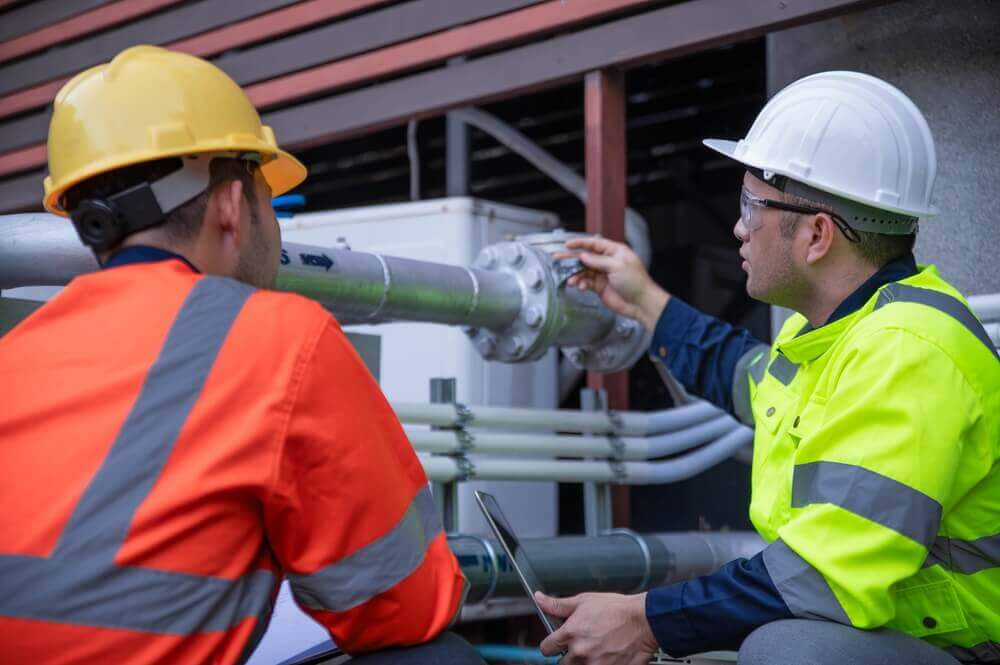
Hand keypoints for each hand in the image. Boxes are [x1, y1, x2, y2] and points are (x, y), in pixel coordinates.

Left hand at [536, 591, 659, 664]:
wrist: (644, 621)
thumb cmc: (617, 609)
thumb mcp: (583, 601)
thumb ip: (558, 605)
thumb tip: (539, 599)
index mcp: (570, 634)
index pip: (546, 648)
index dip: (551, 644)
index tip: (557, 641)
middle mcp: (579, 653)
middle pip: (561, 663)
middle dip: (568, 654)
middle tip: (582, 644)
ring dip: (582, 662)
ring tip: (595, 649)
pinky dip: (598, 664)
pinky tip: (605, 655)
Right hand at [556, 236, 668, 331]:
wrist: (640, 303)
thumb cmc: (636, 282)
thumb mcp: (617, 266)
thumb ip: (598, 261)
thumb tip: (584, 256)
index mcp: (614, 252)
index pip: (594, 243)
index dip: (580, 243)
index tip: (568, 244)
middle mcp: (607, 262)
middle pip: (586, 257)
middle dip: (572, 259)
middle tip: (558, 259)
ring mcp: (603, 274)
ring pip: (584, 271)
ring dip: (576, 275)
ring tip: (570, 279)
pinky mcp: (600, 287)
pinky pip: (586, 282)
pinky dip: (581, 284)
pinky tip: (580, 287)